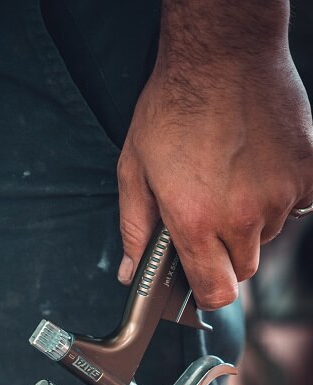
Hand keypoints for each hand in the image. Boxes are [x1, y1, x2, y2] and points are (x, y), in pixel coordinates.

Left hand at [116, 6, 312, 309]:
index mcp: (196, 221)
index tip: (200, 283)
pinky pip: (295, 205)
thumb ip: (134, 229)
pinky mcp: (308, 173)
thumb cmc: (173, 106)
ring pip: (267, 236)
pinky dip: (279, 196)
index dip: (206, 293)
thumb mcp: (135, 169)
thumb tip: (129, 272)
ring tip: (230, 180)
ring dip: (250, 223)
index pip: (215, 292)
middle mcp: (242, 216)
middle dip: (225, 254)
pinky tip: (256, 167)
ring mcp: (280, 195)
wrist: (223, 51)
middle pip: (242, 268)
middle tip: (208, 217)